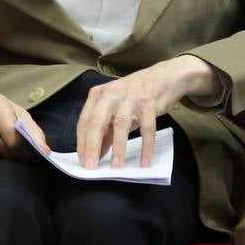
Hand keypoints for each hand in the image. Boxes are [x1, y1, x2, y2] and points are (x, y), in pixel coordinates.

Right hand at [0, 73, 48, 158]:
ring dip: (4, 154)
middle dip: (17, 153)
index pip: (15, 142)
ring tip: (1, 141)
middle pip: (8, 152)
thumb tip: (45, 150)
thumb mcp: (11, 106)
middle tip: (18, 148)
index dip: (26, 151)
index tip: (31, 153)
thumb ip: (30, 126)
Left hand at [75, 56, 216, 168]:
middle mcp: (112, 93)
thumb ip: (105, 130)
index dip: (82, 142)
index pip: (85, 120)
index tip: (83, 160)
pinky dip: (146, 146)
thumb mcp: (115, 110)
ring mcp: (131, 98)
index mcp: (99, 95)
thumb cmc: (134, 96)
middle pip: (97, 121)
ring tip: (116, 166)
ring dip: (118, 148)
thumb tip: (96, 153)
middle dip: (93, 145)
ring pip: (121, 124)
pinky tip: (144, 162)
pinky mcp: (149, 104)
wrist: (162, 77)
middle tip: (92, 166)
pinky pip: (147, 128)